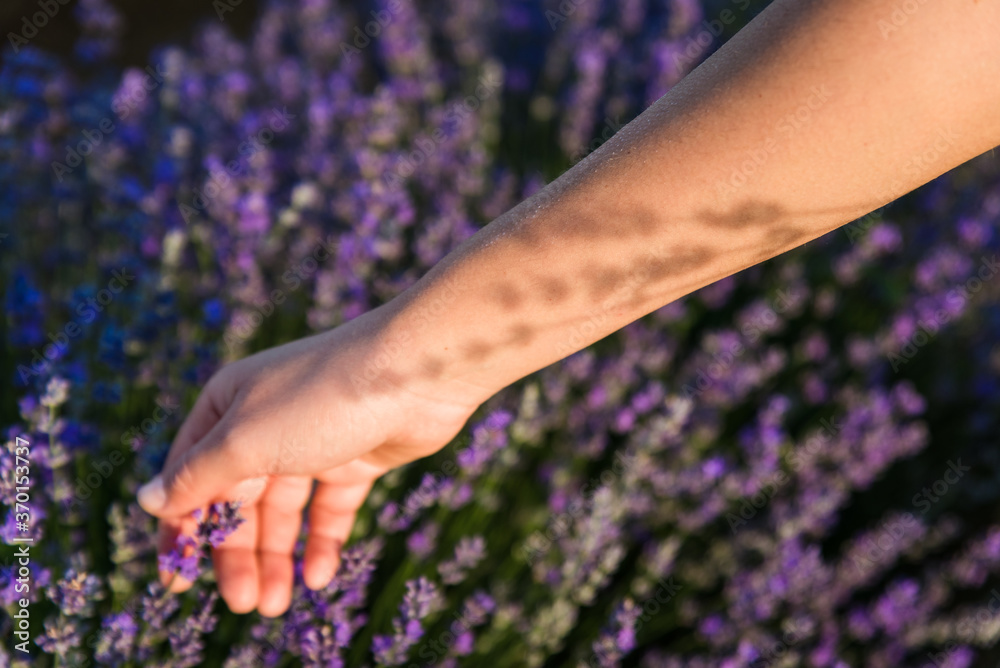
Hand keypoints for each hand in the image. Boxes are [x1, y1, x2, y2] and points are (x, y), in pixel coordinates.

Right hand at [136, 305, 480, 616]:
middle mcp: (264, 423)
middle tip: (243, 603)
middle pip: (239, 501)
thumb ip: (197, 477)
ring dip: (276, 558)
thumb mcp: (245, 441)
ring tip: (274, 605)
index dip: (181, 530)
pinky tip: (319, 575)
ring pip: (283, 511)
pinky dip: (322, 541)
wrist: (414, 372)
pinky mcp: (355, 457)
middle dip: (237, 553)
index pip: (190, 477)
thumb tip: (147, 500)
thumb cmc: (320, 397)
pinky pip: (329, 508)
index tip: (176, 581)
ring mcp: (311, 441)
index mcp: (226, 407)